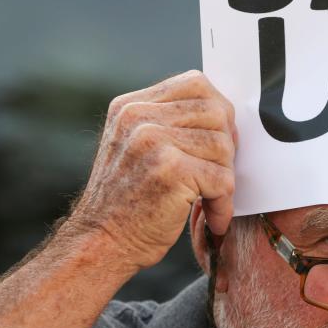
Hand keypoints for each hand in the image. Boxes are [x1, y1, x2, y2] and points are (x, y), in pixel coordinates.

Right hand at [65, 70, 236, 270]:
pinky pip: (222, 178)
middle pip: (217, 112)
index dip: (219, 112)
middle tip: (219, 175)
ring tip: (210, 199)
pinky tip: (213, 218)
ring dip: (225, 178)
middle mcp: (138, 117)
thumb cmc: (127, 203)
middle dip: (227, 146)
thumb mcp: (136, 148)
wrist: (100, 244)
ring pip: (223, 146)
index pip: (196, 83)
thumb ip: (170, 124)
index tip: (220, 142)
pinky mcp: (170, 169)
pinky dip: (223, 204)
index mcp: (131, 106)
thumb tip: (226, 115)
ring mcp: (152, 140)